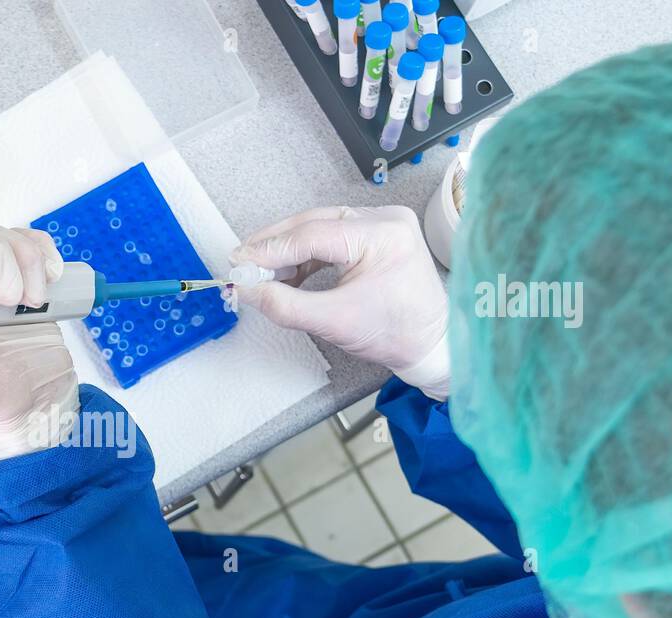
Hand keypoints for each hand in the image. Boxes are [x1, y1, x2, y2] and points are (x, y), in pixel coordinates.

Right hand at [230, 206, 450, 399]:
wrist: (431, 343)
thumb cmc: (396, 334)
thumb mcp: (335, 323)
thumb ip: (286, 306)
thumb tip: (248, 291)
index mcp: (383, 235)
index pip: (312, 235)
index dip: (270, 250)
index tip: (240, 263)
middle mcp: (386, 219)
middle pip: (313, 223)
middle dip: (274, 245)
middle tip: (242, 263)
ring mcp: (383, 223)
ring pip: (319, 227)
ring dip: (287, 250)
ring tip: (261, 271)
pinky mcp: (377, 234)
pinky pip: (331, 236)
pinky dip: (305, 254)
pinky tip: (287, 272)